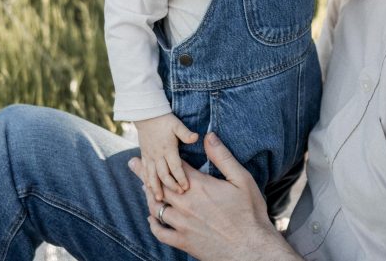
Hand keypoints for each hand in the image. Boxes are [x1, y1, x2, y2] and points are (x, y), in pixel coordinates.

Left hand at [128, 133, 301, 260]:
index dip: (162, 156)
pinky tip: (152, 219)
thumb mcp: (241, 180)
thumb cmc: (250, 213)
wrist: (252, 250)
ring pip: (156, 207)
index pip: (174, 166)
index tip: (150, 150)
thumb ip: (222, 157)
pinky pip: (160, 233)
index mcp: (199, 187)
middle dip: (144, 172)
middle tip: (133, 163)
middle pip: (158, 184)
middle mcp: (185, 204)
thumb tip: (209, 136)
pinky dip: (153, 224)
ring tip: (143, 187)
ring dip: (148, 196)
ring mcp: (182, 224)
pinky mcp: (183, 242)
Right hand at [134, 113, 197, 200]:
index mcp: (168, 148)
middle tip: (178, 194)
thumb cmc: (165, 120)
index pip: (175, 167)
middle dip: (171, 186)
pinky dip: (146, 180)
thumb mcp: (177, 124)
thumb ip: (186, 133)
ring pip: (151, 175)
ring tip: (159, 199)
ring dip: (155, 187)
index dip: (181, 178)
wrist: (147, 115)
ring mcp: (149, 156)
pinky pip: (144, 170)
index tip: (186, 187)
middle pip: (163, 174)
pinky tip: (148, 188)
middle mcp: (158, 154)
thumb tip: (196, 137)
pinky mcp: (144, 156)